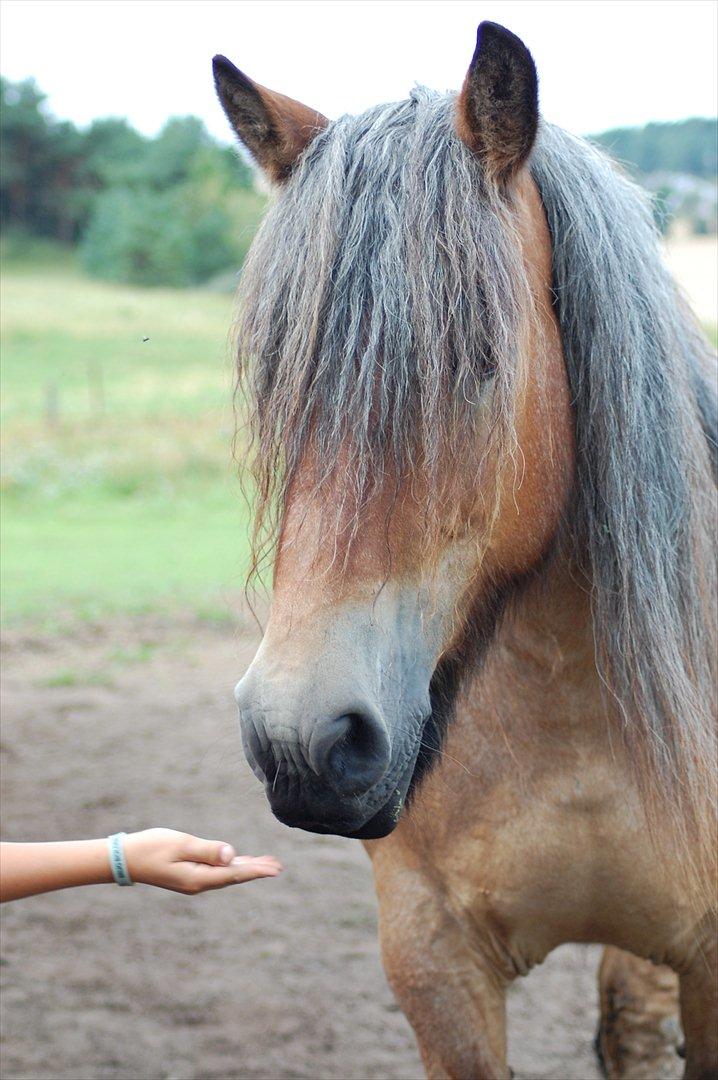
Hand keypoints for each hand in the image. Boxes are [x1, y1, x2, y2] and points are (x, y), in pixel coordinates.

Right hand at [122, 829, 282, 894]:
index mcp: (199, 878)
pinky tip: (239, 861)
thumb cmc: (151, 848)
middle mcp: (199, 883)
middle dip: (256, 870)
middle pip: (234, 876)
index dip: (257, 870)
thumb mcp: (181, 844)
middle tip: (278, 866)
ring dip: (246, 867)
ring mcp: (193, 880)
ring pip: (226, 874)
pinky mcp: (188, 874)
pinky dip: (231, 865)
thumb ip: (207, 850)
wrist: (125, 859)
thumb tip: (231, 855)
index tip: (275, 869)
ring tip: (265, 864)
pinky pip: (216, 871)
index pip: (235, 873)